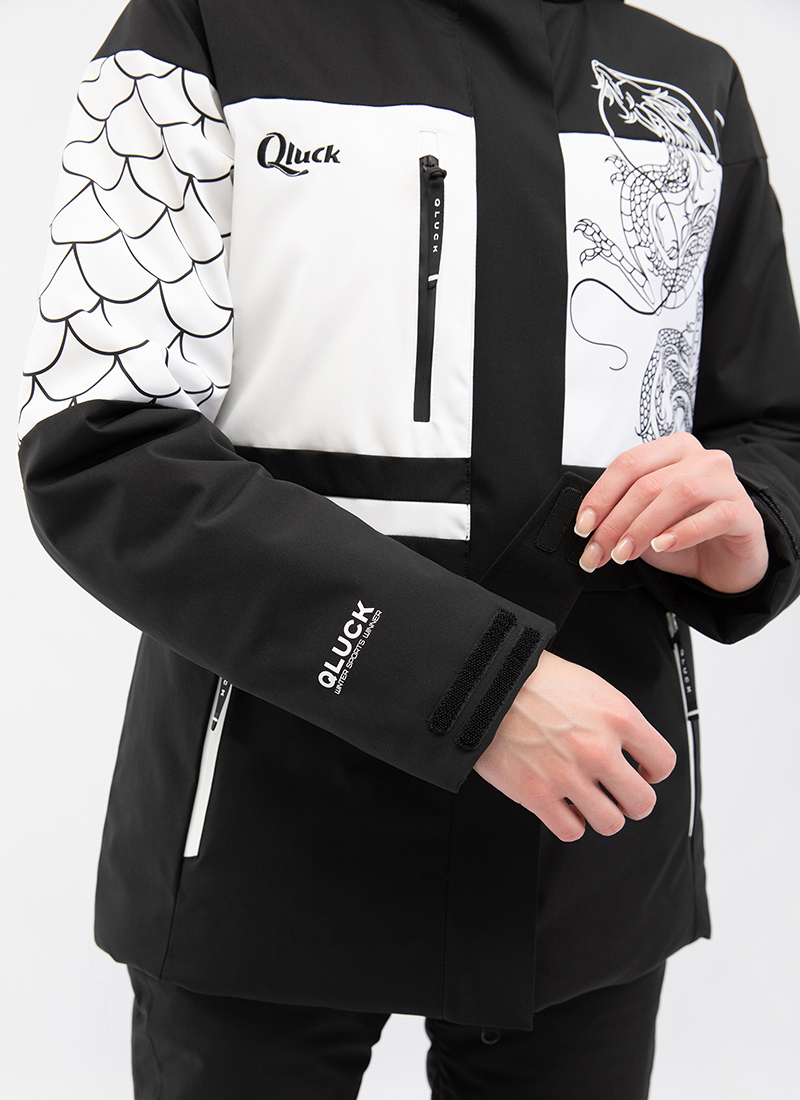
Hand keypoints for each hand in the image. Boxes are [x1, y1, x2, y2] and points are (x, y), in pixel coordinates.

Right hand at [473, 651, 675, 841]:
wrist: (485, 683)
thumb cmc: (533, 678)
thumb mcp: (589, 685)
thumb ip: (615, 719)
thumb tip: (630, 748)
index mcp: (618, 717)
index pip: (664, 763)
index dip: (654, 772)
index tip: (641, 773)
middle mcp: (599, 749)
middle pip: (642, 802)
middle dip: (632, 801)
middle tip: (618, 794)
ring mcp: (568, 774)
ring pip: (610, 823)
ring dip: (601, 814)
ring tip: (588, 800)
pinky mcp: (537, 794)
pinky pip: (571, 830)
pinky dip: (570, 823)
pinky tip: (563, 805)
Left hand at [574, 433, 768, 593]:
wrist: (727, 564)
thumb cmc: (685, 538)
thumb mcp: (645, 524)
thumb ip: (621, 516)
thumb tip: (587, 527)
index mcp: (673, 451)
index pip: (629, 463)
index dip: (601, 495)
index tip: (582, 526)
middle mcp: (702, 459)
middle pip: (648, 482)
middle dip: (615, 521)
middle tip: (598, 551)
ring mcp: (727, 483)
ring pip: (678, 493)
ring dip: (643, 527)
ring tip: (624, 553)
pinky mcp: (746, 513)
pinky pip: (714, 515)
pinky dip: (683, 531)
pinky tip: (663, 545)